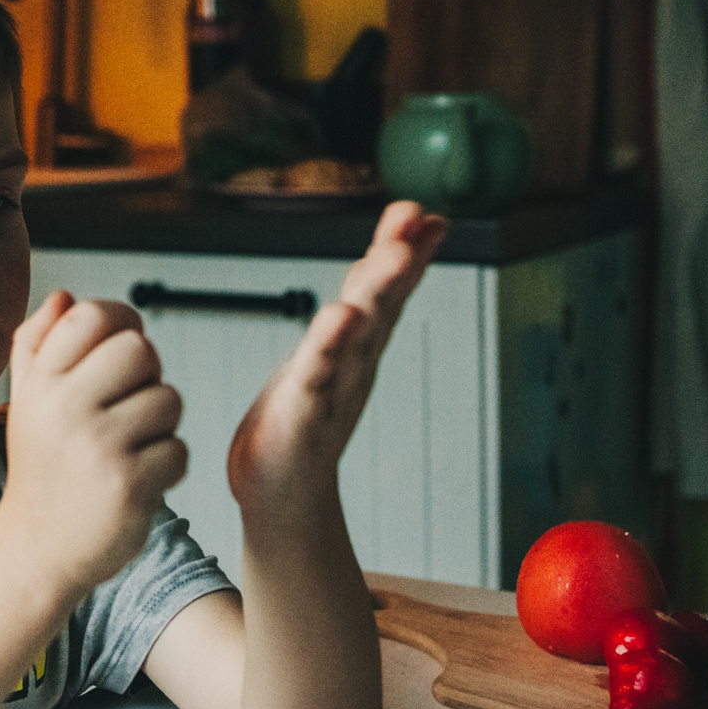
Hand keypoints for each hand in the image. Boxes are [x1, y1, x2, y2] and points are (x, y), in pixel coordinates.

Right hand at [0, 292, 185, 596]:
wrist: (36, 550)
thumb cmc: (42, 468)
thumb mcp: (27, 402)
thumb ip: (38, 344)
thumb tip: (64, 296)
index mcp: (41, 382)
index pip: (91, 315)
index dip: (121, 323)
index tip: (121, 351)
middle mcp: (64, 408)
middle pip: (140, 349)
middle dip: (147, 375)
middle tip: (131, 404)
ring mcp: (98, 446)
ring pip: (168, 400)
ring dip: (162, 425)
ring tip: (132, 447)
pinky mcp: (130, 485)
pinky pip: (178, 451)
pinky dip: (168, 466)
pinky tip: (138, 480)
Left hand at [227, 200, 446, 511]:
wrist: (283, 495)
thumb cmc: (304, 416)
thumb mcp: (334, 348)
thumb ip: (361, 301)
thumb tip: (393, 253)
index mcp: (357, 345)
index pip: (386, 290)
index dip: (406, 251)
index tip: (424, 213)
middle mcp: (352, 364)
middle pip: (379, 306)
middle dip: (397, 263)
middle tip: (413, 224)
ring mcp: (330, 391)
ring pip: (355, 337)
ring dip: (373, 296)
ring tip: (388, 259)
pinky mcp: (303, 418)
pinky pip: (317, 379)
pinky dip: (328, 349)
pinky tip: (338, 320)